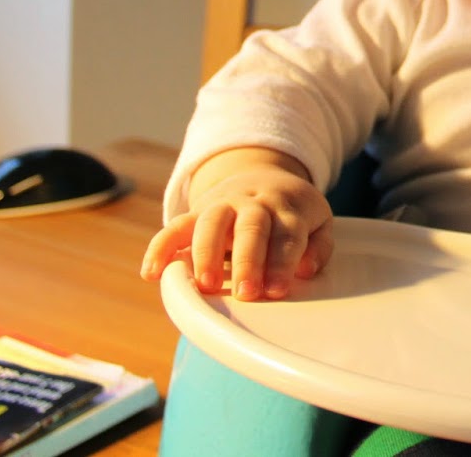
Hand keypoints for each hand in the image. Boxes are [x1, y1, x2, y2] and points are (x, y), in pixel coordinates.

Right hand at [141, 147, 334, 300]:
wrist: (263, 177)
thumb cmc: (294, 213)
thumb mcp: (318, 223)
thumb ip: (318, 247)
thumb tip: (304, 269)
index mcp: (289, 207)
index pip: (287, 234)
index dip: (282, 262)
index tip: (277, 290)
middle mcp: (254, 203)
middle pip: (251, 226)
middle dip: (248, 260)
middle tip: (247, 292)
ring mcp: (223, 204)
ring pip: (211, 222)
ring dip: (207, 254)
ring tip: (206, 285)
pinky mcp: (196, 212)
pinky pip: (174, 226)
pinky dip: (160, 247)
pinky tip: (152, 273)